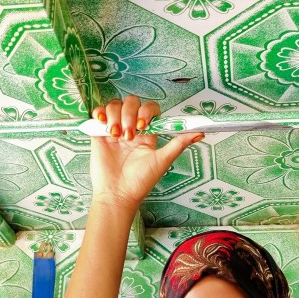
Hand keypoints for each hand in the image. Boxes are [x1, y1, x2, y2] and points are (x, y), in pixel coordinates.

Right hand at [89, 97, 202, 211]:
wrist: (117, 194)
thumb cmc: (140, 182)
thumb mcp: (162, 160)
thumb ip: (178, 144)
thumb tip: (200, 133)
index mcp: (147, 134)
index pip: (149, 109)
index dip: (147, 111)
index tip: (145, 126)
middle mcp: (131, 129)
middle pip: (131, 103)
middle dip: (130, 115)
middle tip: (129, 135)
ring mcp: (114, 130)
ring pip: (115, 106)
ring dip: (116, 116)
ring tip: (116, 135)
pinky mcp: (99, 133)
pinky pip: (98, 113)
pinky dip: (100, 113)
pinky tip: (104, 124)